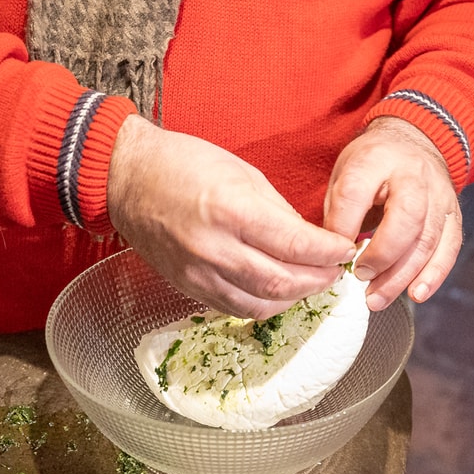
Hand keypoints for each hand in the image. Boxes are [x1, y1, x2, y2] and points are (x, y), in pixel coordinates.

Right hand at [107, 115, 356, 319]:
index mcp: (231, 210)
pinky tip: (276, 294)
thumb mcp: (241, 172)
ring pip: (260, 305)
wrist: (128, 180)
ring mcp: (198, 273)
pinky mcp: (187, 286)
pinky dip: (262, 306)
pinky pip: (233, 309)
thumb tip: (307, 240)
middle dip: (318, 280)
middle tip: (335, 272)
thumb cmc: (182, 165)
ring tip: (309, 284)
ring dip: (293, 299)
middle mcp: (214, 248)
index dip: (329, 253)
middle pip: (282, 283)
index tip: (345, 250)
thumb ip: (277, 211)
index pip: (295, 245)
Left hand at [323, 116, 462, 310]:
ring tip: (377, 299)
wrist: (414, 142)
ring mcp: (439, 195)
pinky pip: (449, 247)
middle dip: (381, 255)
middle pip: (405, 218)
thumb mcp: (344, 175)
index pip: (355, 193)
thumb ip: (337, 212)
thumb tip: (332, 256)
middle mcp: (413, 175)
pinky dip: (434, 274)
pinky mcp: (453, 214)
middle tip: (360, 277)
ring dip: (402, 275)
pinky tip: (416, 294)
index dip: (342, 227)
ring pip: (427, 239)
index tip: (333, 254)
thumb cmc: (371, 167)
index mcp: (375, 160)